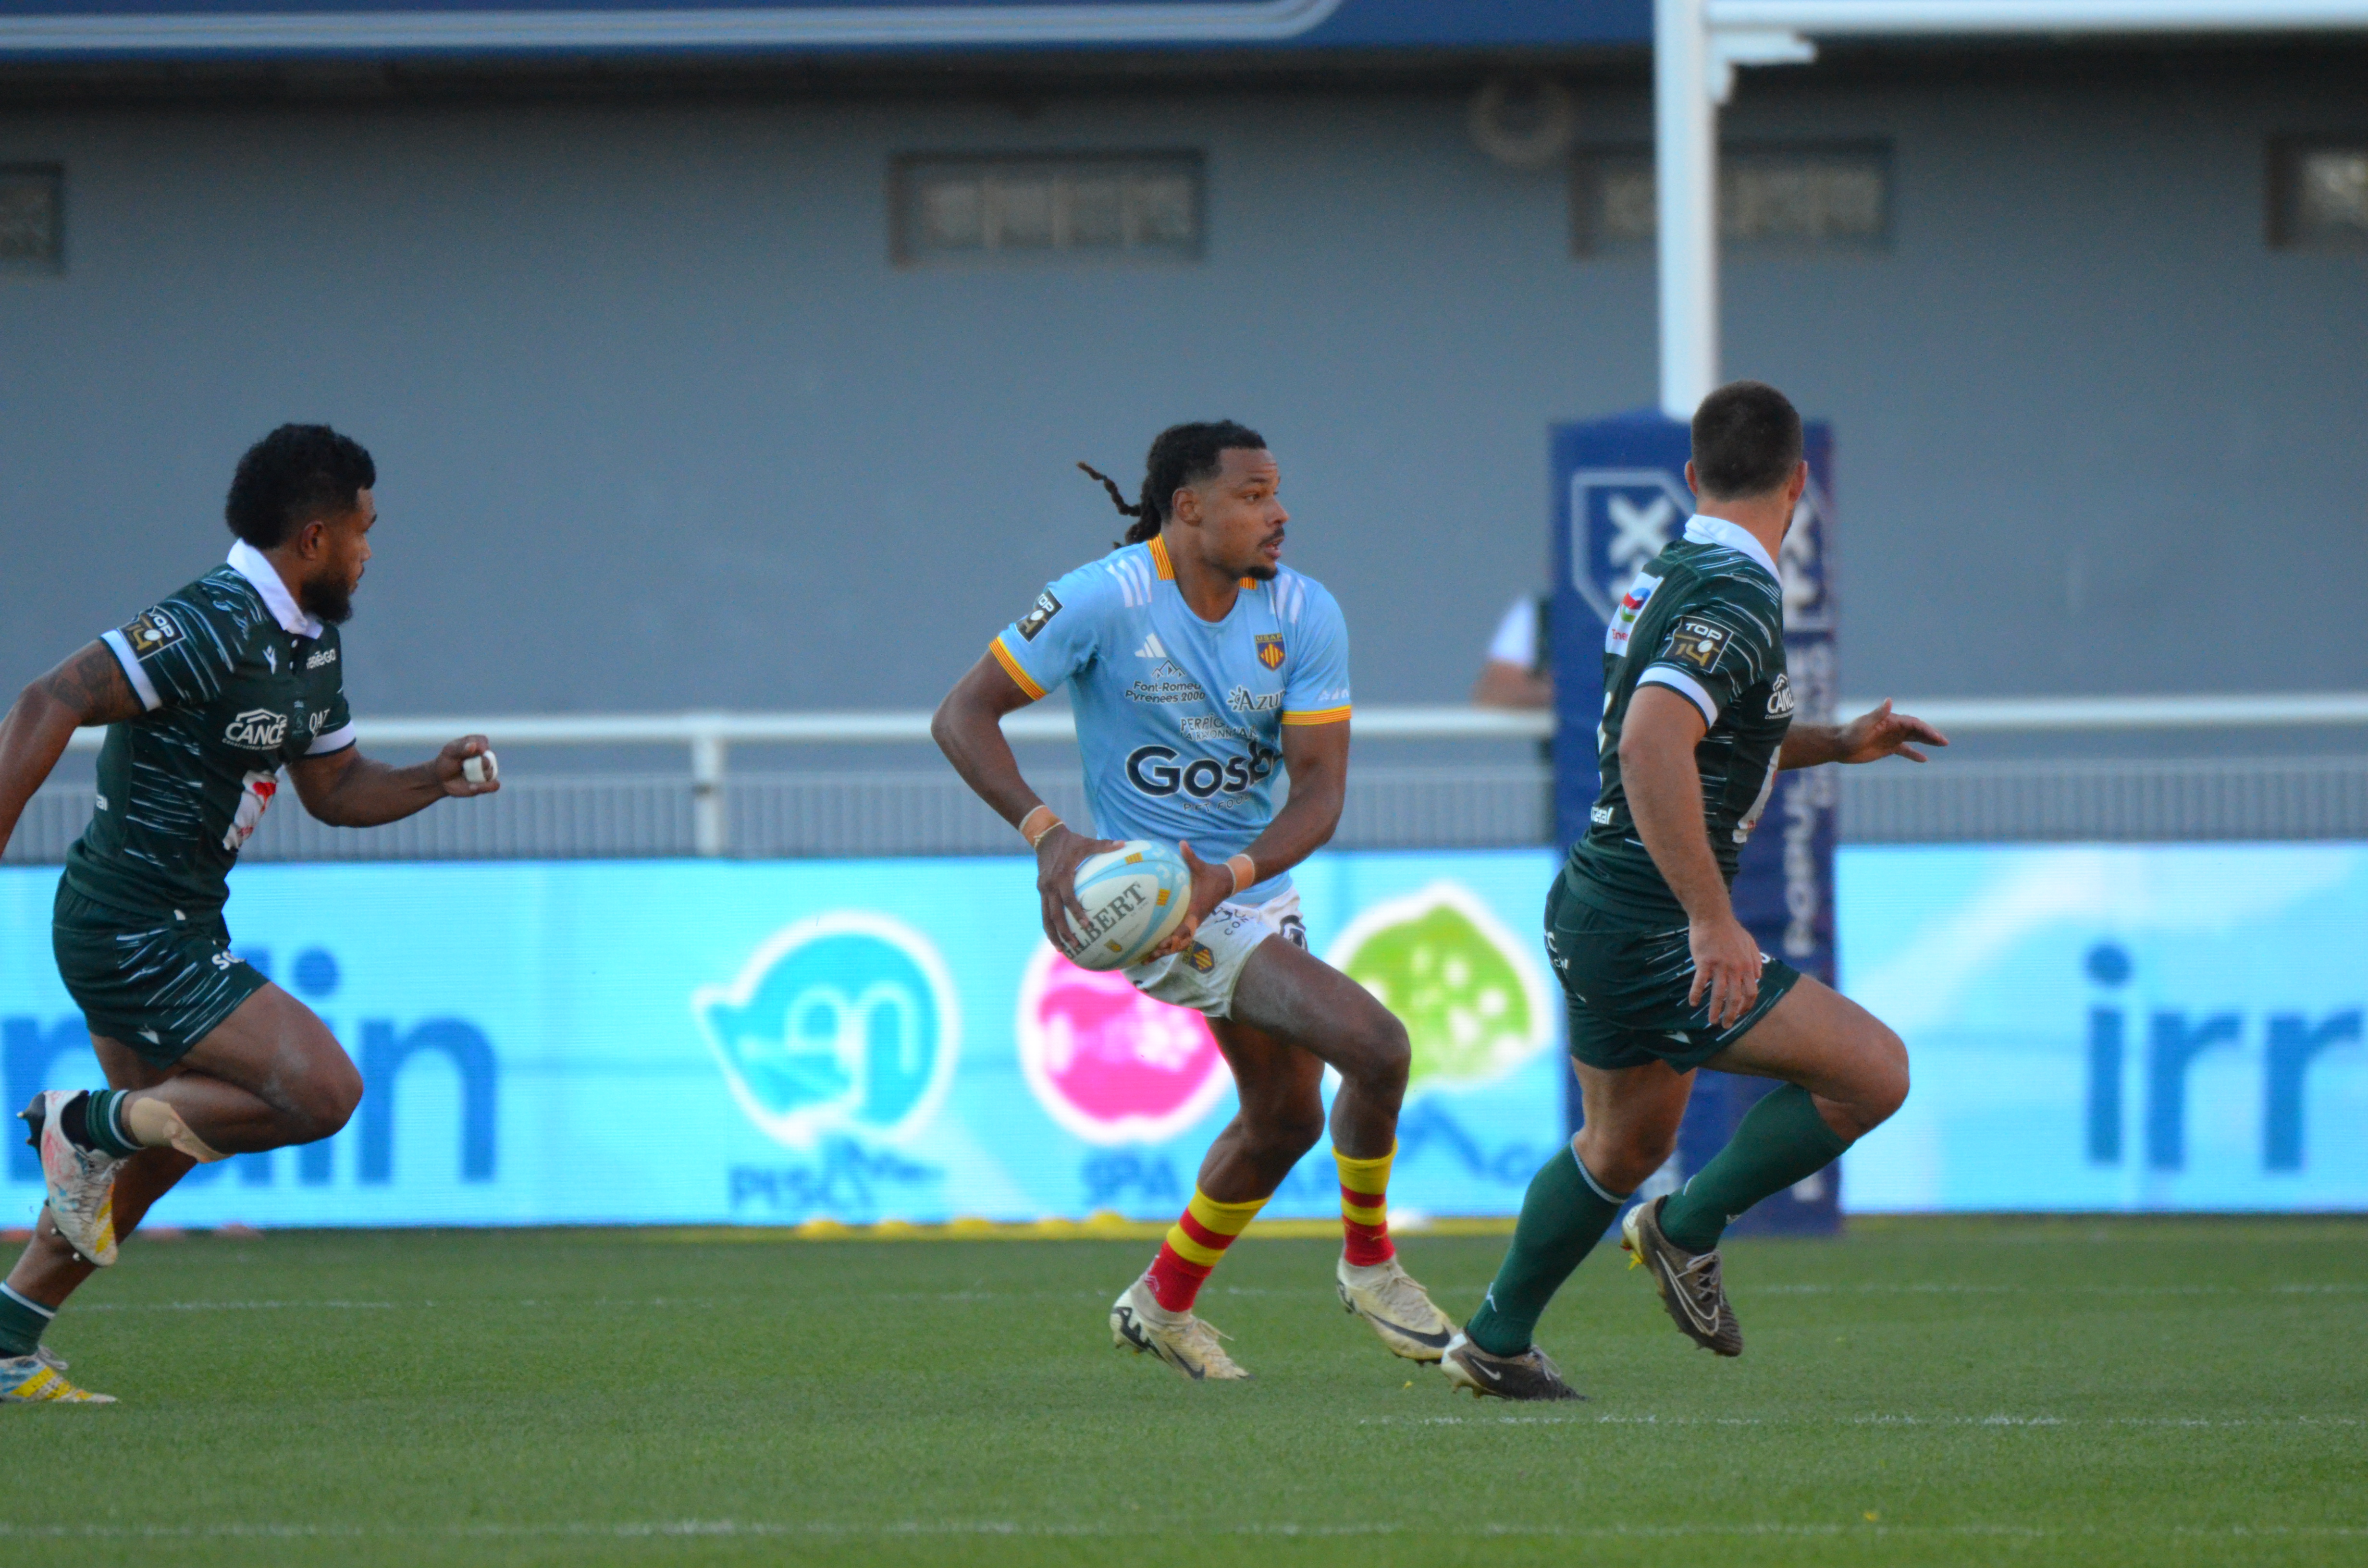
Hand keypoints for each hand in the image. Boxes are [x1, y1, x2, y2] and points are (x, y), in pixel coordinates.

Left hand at [434, 735, 500, 797]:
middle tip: (462, 766)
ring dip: (477, 776)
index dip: (475, 748)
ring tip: (464, 776)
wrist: (443, 780)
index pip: (483, 742)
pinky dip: (484, 787)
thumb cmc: (446, 762)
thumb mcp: (449, 753)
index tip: (461, 754)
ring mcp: (489, 769)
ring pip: (491, 772)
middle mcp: (486, 755)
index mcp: (478, 742)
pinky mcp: (489, 783)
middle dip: (476, 764)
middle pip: (489, 758)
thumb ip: (461, 749)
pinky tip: (472, 787)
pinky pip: (494, 785)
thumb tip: (474, 746)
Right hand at [1035, 823, 1123, 950]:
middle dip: (1063, 932)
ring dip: (1053, 934)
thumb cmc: (1070, 841)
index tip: (1086, 924)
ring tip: (1061, 950)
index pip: (1068, 898)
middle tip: (1076, 945)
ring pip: (1045, 917)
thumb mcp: (1086, 842)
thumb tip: (1124, 844)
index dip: (1076, 912)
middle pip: (1054, 914)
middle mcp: (1049, 886)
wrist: (1045, 837)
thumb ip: (1104, 845)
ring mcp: (1043, 889)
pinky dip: (1049, 925)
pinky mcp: (1041, 890)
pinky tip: (1056, 937)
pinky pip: (1044, 911)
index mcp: (1061, 876)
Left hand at [1146, 839, 1234, 959]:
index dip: (1174, 939)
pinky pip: (1177, 936)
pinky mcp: (1189, 922)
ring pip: (1178, 943)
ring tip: (1145, 959)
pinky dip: (1166, 943)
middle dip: (1164, 951)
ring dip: (1163, 951)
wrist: (1225, 881)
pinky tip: (1152, 947)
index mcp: (1195, 912)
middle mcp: (1193, 921)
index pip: (1185, 930)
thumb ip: (1191, 857)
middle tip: (1146, 958)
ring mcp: (1191, 923)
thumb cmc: (1211, 875)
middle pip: (1179, 943)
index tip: (1162, 946)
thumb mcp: (1201, 867)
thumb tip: (1182, 843)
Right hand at [1687, 913, 1763, 1030]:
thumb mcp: (1750, 943)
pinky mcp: (1705, 962)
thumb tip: (1758, 977)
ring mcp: (1720, 966)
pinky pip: (1701, 982)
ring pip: (1719, 994)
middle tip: (1726, 1026)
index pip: (1751, 992)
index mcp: (1747, 966)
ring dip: (1715, 1011)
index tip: (1740, 1014)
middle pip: (1736, 998)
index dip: (1746, 1006)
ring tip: (1710, 1022)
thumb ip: (1756, 960)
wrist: (1713, 915)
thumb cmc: (1731, 929)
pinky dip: (1696, 994)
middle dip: (1731, 1015)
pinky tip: (1693, 1003)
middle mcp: (1736, 969)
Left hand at [1835, 700, 1947, 764]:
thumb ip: (1878, 714)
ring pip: (1914, 738)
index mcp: (1890, 720)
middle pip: (1917, 730)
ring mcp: (1892, 738)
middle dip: (1931, 735)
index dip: (1925, 729)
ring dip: (1927, 741)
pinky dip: (1914, 754)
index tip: (1935, 737)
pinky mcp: (1888, 748)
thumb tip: (1889, 700)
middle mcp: (1894, 728)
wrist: (1839, 745)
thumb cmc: (1849, 733)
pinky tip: (1924, 759)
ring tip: (1942, 744)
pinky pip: (1905, 750)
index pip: (1913, 723)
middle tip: (1944, 742)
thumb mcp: (1864, 724)